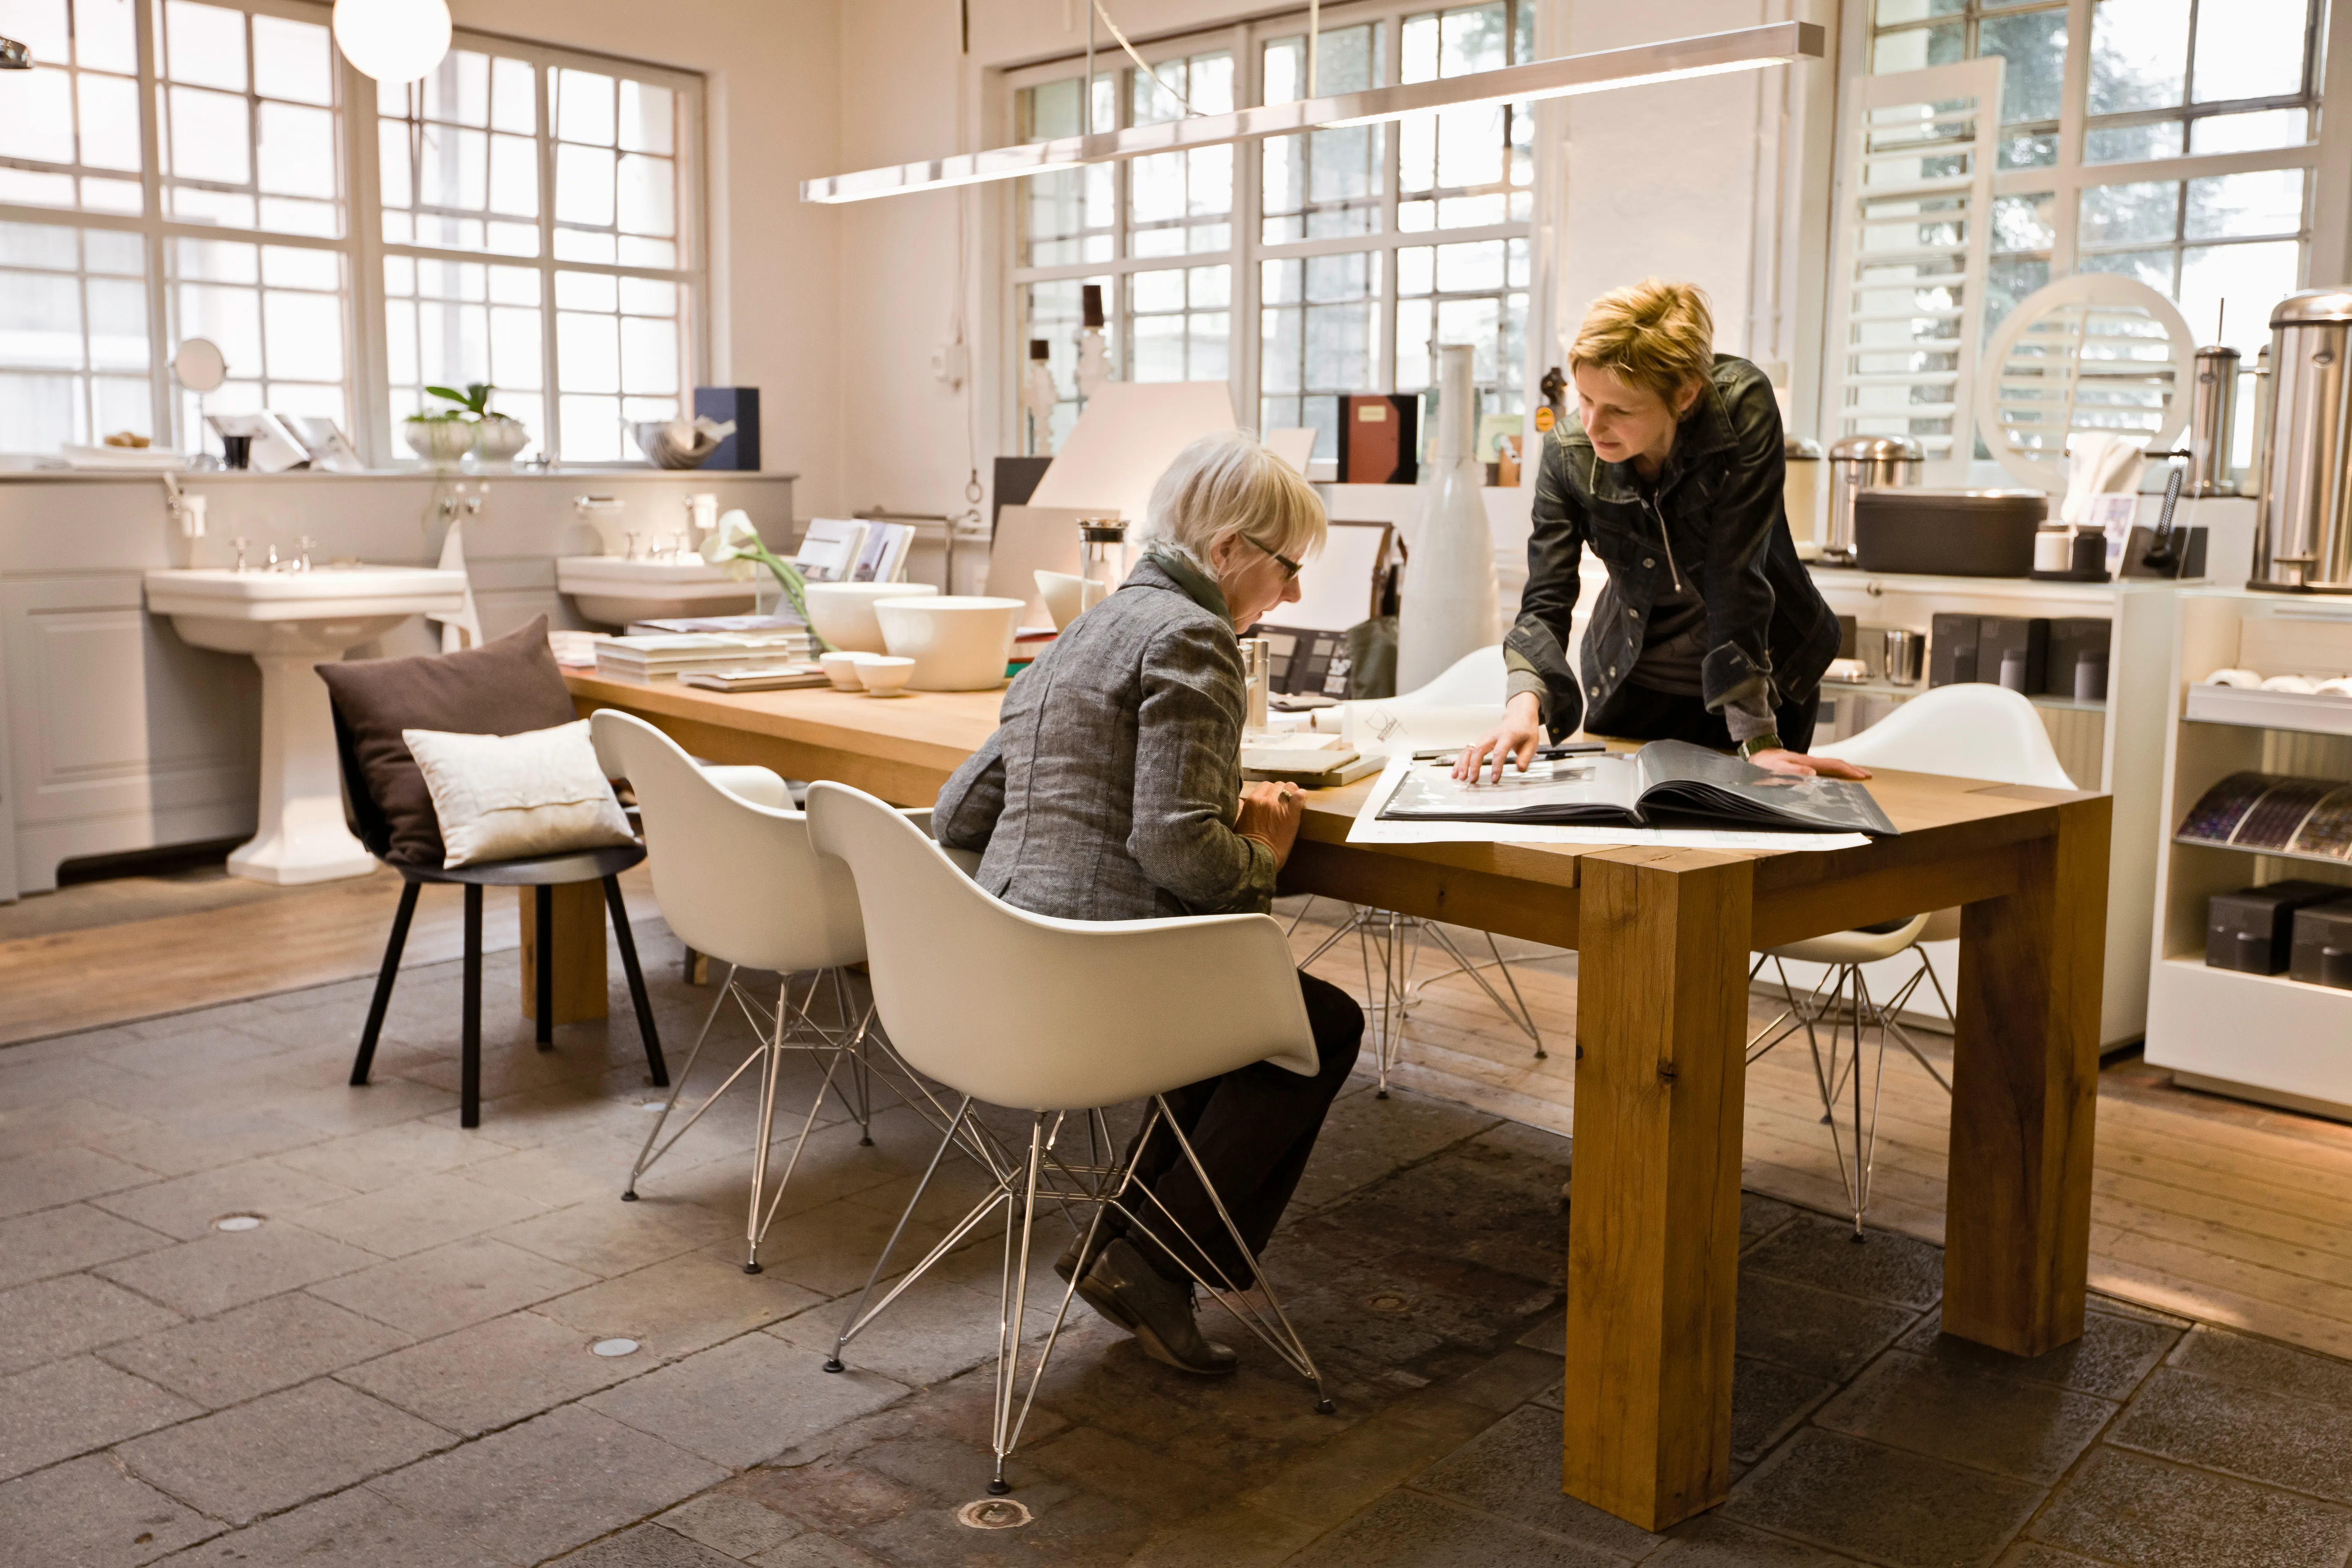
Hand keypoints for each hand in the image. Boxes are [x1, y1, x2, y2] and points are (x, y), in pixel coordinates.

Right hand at [1236, 780, 1305, 867]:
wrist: (1259, 856)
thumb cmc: (1246, 843)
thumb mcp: (1238, 822)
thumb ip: (1240, 809)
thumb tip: (1241, 802)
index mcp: (1253, 801)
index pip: (1264, 785)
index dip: (1270, 791)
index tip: (1272, 797)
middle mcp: (1266, 800)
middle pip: (1277, 786)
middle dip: (1280, 791)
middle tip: (1282, 801)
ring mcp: (1280, 806)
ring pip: (1289, 787)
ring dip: (1291, 791)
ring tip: (1293, 798)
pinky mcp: (1292, 814)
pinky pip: (1300, 796)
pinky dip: (1302, 795)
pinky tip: (1302, 798)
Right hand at [1453, 691, 1545, 782]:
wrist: (1518, 717)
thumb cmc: (1525, 731)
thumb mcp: (1532, 742)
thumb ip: (1526, 756)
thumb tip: (1519, 769)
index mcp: (1508, 735)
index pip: (1500, 751)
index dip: (1497, 766)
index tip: (1495, 779)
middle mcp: (1492, 735)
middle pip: (1479, 749)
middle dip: (1473, 765)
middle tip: (1472, 779)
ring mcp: (1484, 737)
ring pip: (1469, 749)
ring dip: (1463, 763)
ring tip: (1459, 777)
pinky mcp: (1479, 741)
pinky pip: (1467, 750)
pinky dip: (1460, 761)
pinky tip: (1456, 771)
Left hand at [1745, 748, 1871, 780]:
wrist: (1759, 753)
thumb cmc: (1768, 762)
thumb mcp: (1778, 766)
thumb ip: (1794, 770)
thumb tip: (1813, 774)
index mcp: (1808, 761)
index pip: (1833, 765)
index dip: (1848, 770)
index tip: (1861, 776)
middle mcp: (1811, 761)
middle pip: (1837, 764)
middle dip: (1853, 769)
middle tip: (1868, 776)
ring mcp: (1810, 763)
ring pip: (1833, 765)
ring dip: (1847, 770)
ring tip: (1860, 776)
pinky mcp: (1806, 765)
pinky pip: (1826, 768)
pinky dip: (1837, 771)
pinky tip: (1840, 776)